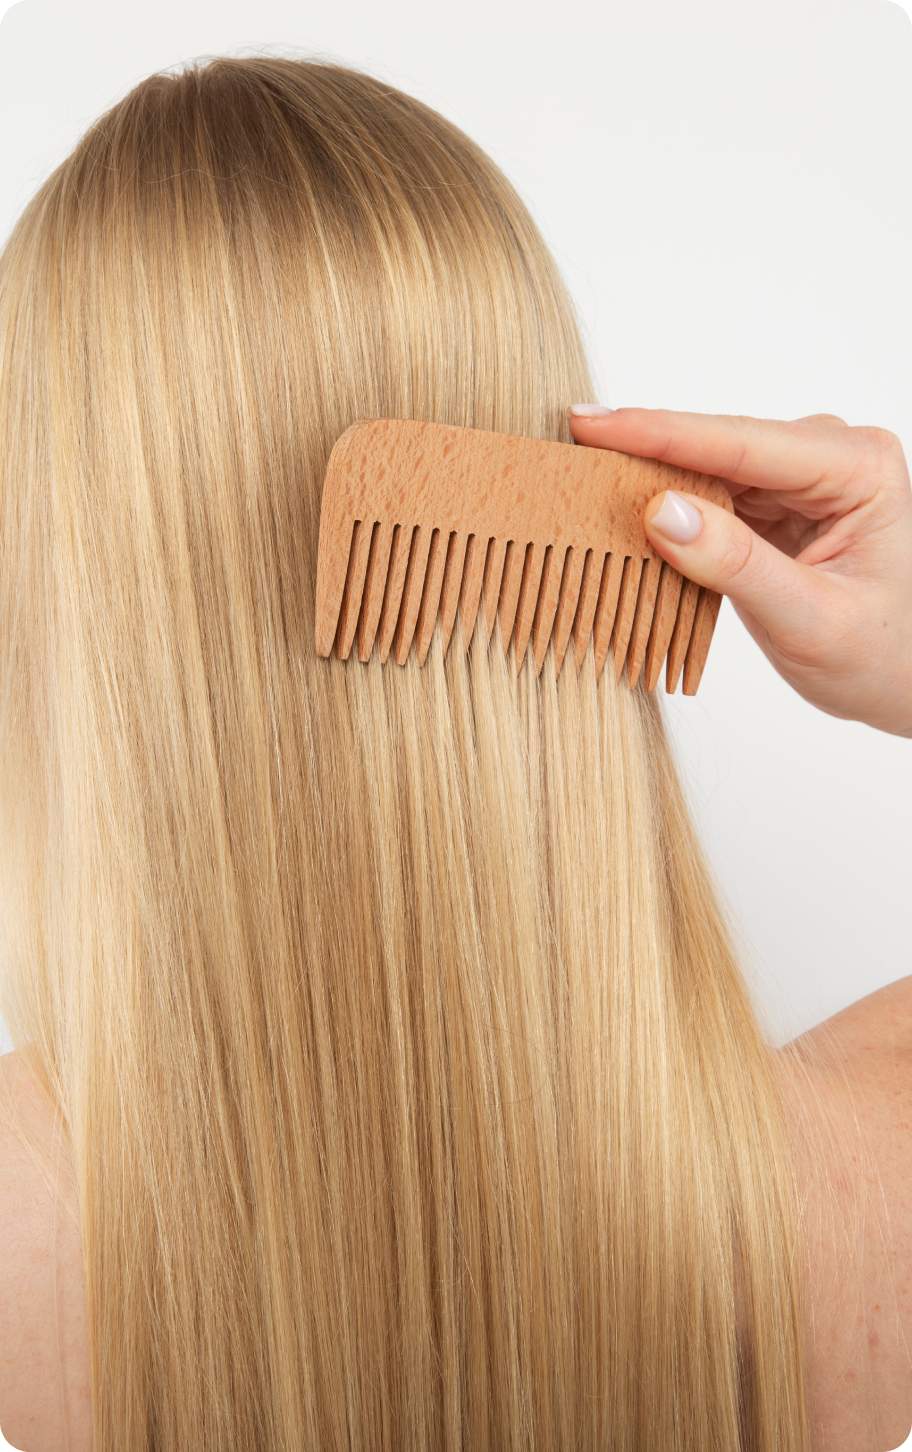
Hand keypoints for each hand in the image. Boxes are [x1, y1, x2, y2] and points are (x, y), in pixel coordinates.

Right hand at [567, 406, 911, 736]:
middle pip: (719, 445)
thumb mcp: (810, 622)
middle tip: (569, 455)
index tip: (590, 425)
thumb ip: (737, 565)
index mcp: (858, 468)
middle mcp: (833, 457)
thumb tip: (661, 512)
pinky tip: (630, 516)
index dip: (659, 432)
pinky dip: (672, 511)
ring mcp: (805, 477)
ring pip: (709, 468)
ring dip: (653, 482)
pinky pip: (713, 495)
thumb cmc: (886, 657)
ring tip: (587, 486)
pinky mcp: (781, 503)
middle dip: (644, 453)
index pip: (742, 443)